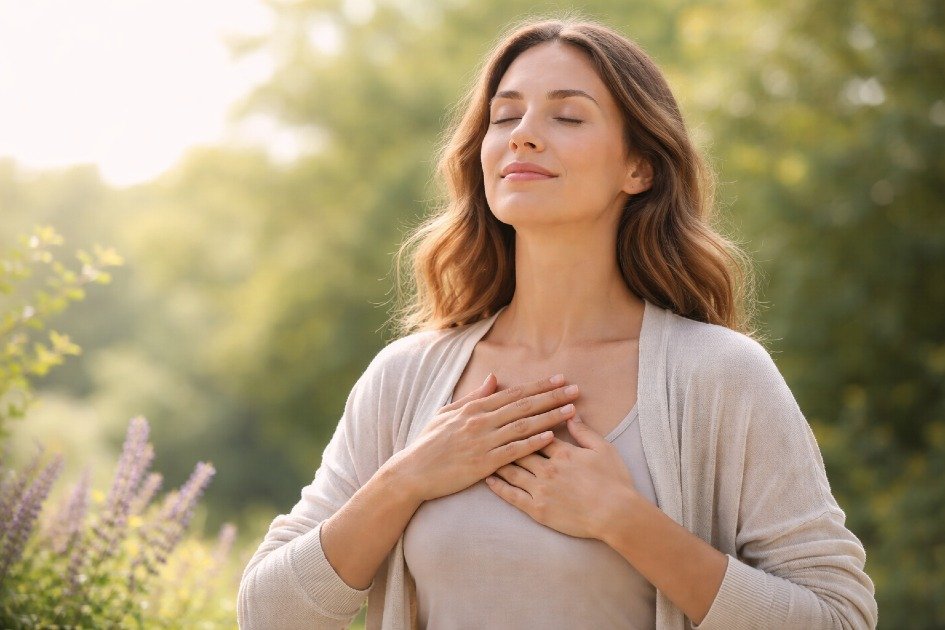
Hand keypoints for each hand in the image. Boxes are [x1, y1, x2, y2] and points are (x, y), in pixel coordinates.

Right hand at [394, 373, 580, 501]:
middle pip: (524, 405)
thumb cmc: (429, 443)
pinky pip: (514, 451)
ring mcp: (483, 442)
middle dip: (552, 397)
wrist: (413, 471)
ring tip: (571, 410)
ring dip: (550, 416)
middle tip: (575, 390)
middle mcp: (481, 421)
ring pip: (523, 426)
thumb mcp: (447, 413)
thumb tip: (493, 378)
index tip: (560, 379)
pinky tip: (551, 436)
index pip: (513, 393)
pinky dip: (533, 442)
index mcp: (474, 408)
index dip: (539, 386)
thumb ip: (474, 397)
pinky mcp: (483, 463)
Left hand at [485, 414, 637, 539]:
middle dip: (503, 440)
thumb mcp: (603, 449)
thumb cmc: (614, 481)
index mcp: (563, 452)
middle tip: (488, 432)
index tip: (510, 419)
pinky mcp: (537, 509)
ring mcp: (540, 489)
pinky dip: (498, 487)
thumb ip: (584, 431)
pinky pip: (512, 496)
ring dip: (496, 460)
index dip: (523, 425)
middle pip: (518, 449)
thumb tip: (571, 414)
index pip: (536, 432)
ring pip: (512, 470)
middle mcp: (547, 468)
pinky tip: (488, 480)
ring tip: (482, 453)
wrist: (616, 514)